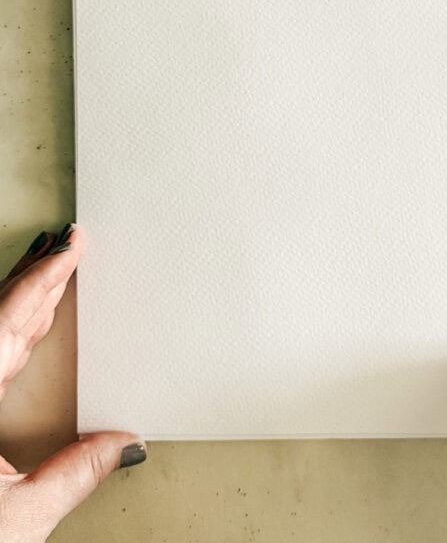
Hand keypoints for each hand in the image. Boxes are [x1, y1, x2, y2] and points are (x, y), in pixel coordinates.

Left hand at [0, 224, 145, 542]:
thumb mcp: (14, 520)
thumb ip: (71, 476)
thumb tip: (121, 446)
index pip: (9, 321)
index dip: (44, 278)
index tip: (70, 245)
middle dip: (34, 278)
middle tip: (67, 245)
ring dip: (19, 301)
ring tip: (48, 275)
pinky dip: (6, 332)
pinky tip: (23, 333)